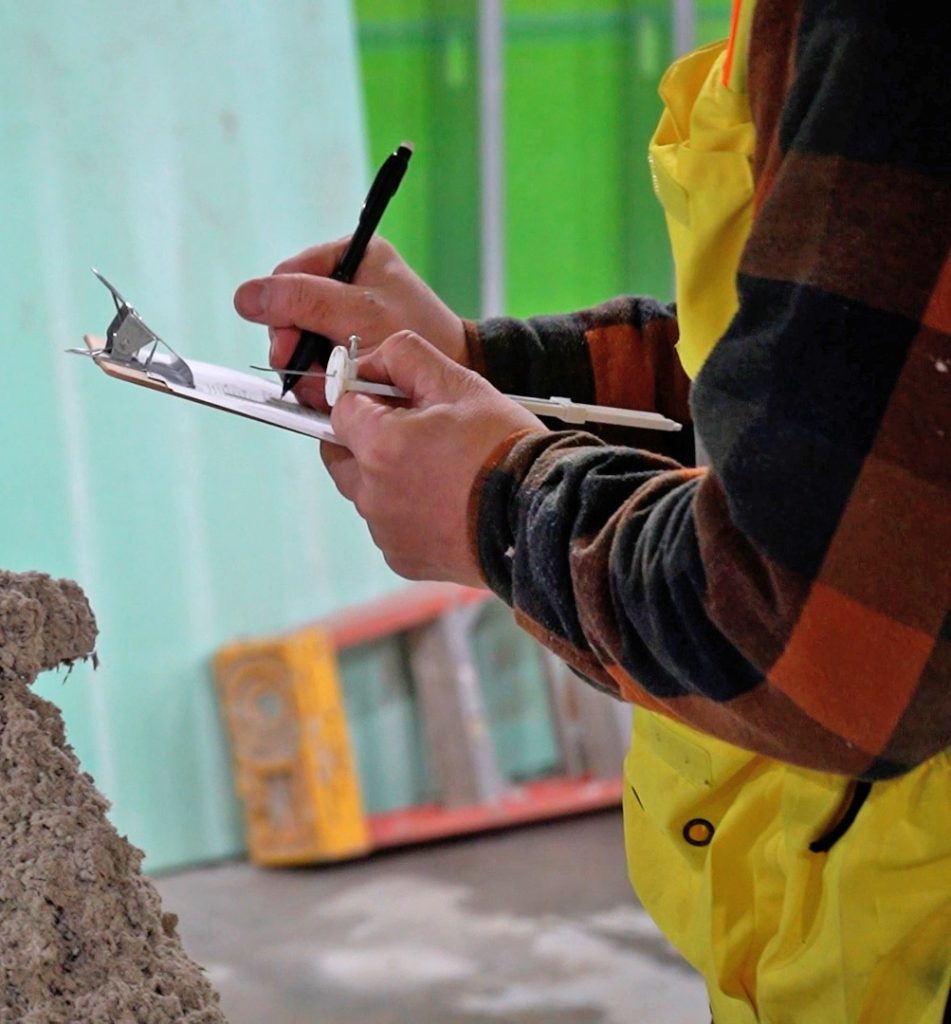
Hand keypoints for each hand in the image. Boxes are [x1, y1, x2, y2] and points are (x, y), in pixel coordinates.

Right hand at [233, 237, 466, 408]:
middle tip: (310, 375)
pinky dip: (320, 381)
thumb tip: (244, 297)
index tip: (290, 348)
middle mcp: (345, 282)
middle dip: (296, 349)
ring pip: (299, 343)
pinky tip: (334, 393)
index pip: (289, 277)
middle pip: (289, 313)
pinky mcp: (348, 347)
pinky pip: (316, 362)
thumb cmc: (418, 334)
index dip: (280, 313)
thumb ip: (302, 302)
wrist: (454, 370)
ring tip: (328, 388)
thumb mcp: (357, 313)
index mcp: (351, 255)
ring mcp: (345, 317)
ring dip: (307, 371)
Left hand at [322, 331, 545, 585]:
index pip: (341, 409)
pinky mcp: (402, 558)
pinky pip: (389, 525)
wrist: (541, 516)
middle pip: (342, 455)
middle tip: (414, 432)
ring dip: (387, 476)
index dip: (366, 397)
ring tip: (440, 469)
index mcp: (378, 446)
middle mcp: (371, 494)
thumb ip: (406, 356)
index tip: (394, 399)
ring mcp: (385, 531)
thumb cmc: (506, 449)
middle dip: (366, 438)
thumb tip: (372, 361)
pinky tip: (445, 501)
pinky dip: (406, 511)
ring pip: (366, 492)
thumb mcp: (461, 385)